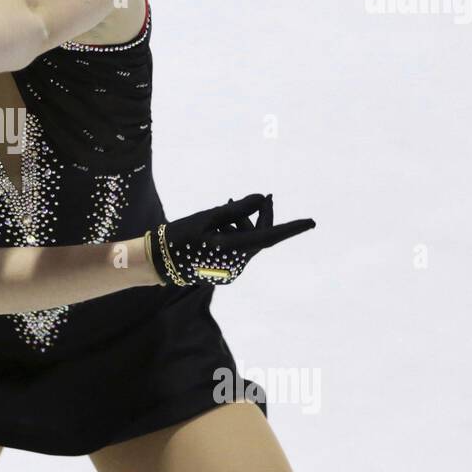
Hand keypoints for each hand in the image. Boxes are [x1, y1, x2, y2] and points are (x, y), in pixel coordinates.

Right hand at [144, 193, 314, 286]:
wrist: (159, 262)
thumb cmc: (181, 236)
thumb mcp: (208, 217)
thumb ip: (237, 209)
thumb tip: (262, 199)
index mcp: (233, 250)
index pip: (270, 237)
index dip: (291, 228)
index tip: (311, 222)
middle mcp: (238, 264)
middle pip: (260, 237)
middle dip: (261, 217)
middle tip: (265, 197)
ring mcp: (233, 272)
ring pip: (249, 243)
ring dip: (243, 225)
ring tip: (226, 208)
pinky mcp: (227, 274)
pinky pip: (239, 251)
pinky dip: (235, 236)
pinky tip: (221, 226)